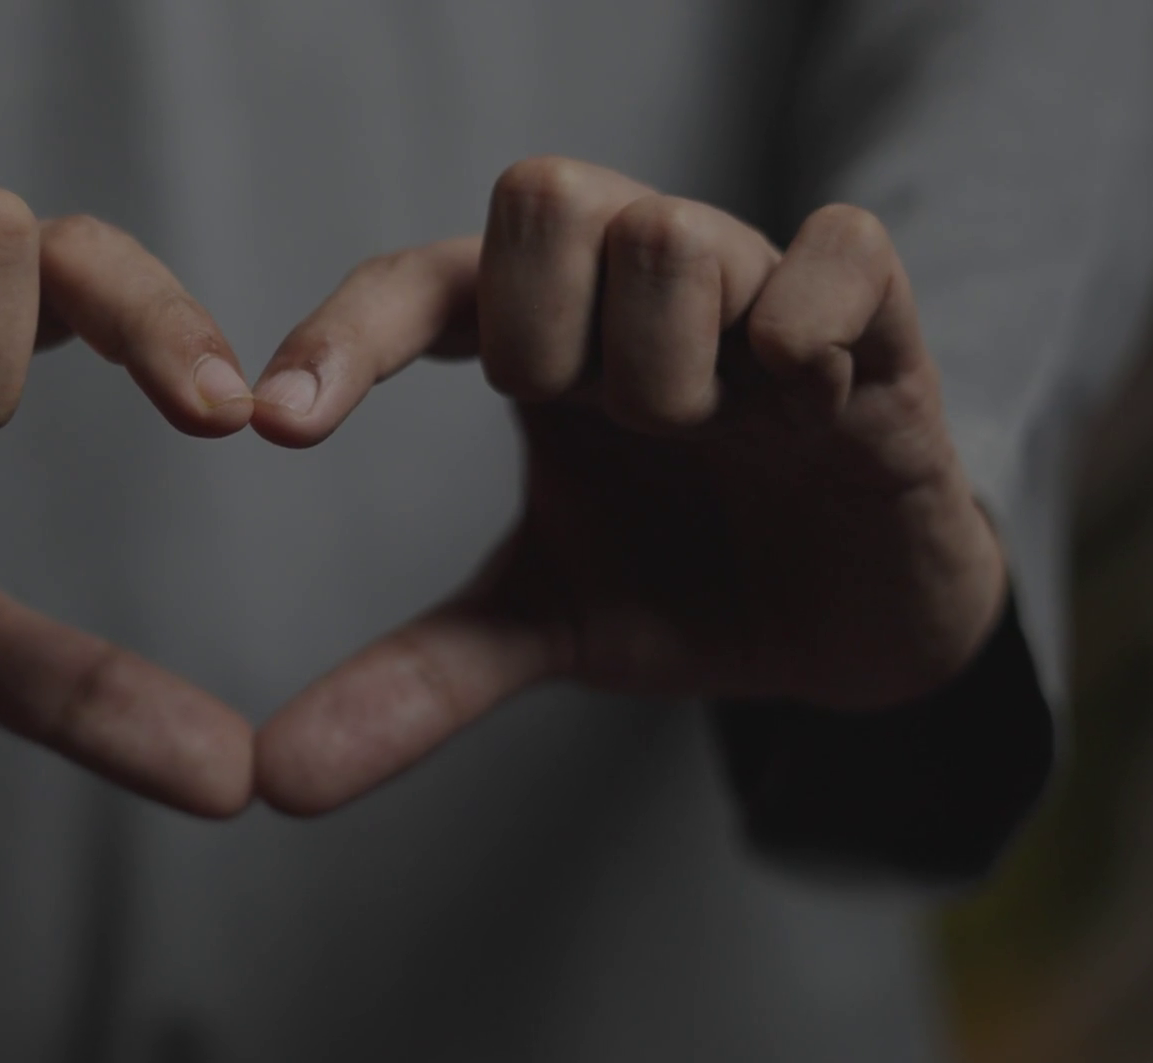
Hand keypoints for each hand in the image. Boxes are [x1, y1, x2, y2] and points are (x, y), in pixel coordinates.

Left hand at [249, 157, 1007, 814]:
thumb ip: (419, 678)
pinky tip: (803, 401)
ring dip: (663, 368)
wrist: (855, 626)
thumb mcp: (546, 627)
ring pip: (668, 232)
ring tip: (705, 437)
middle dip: (536, 329)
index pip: (418, 284)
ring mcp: (756, 291)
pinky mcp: (878, 321)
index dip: (343, 339)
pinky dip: (805, 324)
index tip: (274, 429)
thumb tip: (277, 779)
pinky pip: (845, 247)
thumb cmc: (685, 582)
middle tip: (577, 417)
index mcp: (541, 336)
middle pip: (540, 194)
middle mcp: (635, 287)